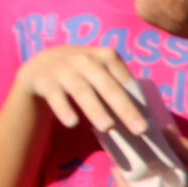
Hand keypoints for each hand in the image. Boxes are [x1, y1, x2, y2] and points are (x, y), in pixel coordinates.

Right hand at [15, 43, 147, 136]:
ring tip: (108, 127)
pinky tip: (73, 123)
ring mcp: (63, 68)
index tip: (149, 121)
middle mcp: (84, 59)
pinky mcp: (44, 80)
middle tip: (140, 130)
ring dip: (95, 109)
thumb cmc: (80, 75)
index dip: (136, 99)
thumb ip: (116, 88)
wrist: (39, 68)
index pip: (124, 79)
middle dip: (125, 108)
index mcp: (104, 56)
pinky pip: (56, 96)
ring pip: (82, 90)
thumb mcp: (98, 74)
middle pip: (107, 86)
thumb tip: (142, 120)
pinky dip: (64, 109)